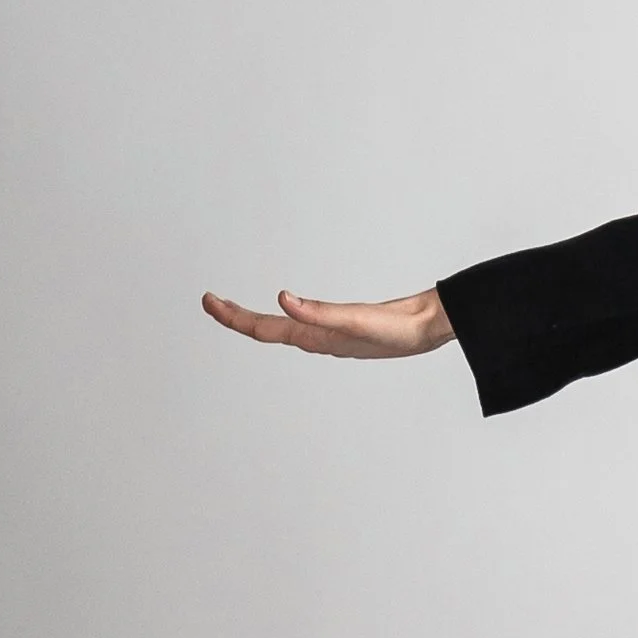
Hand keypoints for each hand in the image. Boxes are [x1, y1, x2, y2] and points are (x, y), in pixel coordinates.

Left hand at [201, 286, 451, 357]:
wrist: (428, 328)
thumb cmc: (396, 330)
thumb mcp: (354, 320)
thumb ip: (318, 312)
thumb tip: (281, 299)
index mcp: (313, 336)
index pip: (262, 328)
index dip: (232, 316)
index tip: (208, 301)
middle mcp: (316, 338)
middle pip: (265, 329)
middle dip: (236, 317)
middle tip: (210, 301)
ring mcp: (327, 335)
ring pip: (280, 329)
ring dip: (255, 319)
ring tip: (235, 309)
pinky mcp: (340, 328)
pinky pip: (300, 323)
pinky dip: (283, 316)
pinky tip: (288, 311)